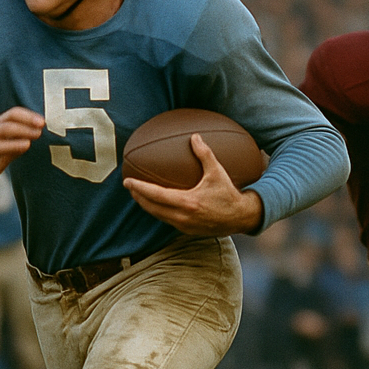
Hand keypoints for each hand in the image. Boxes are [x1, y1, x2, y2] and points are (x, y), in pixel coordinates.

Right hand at [0, 107, 44, 194]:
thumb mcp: (13, 145)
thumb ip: (24, 138)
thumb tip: (39, 131)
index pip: (14, 113)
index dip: (29, 115)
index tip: (43, 121)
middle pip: (10, 116)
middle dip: (28, 119)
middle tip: (41, 124)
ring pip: (4, 128)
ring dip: (23, 130)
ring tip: (37, 134)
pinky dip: (13, 145)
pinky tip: (26, 145)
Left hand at [123, 133, 263, 235]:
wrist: (240, 218)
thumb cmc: (229, 194)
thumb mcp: (217, 172)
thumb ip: (204, 154)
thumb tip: (194, 137)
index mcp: (187, 202)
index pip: (156, 195)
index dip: (139, 188)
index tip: (127, 181)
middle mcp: (182, 217)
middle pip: (151, 208)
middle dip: (138, 197)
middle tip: (129, 186)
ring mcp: (184, 226)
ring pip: (158, 216)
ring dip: (146, 205)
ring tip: (139, 195)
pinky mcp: (187, 231)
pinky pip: (167, 220)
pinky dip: (158, 211)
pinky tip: (156, 204)